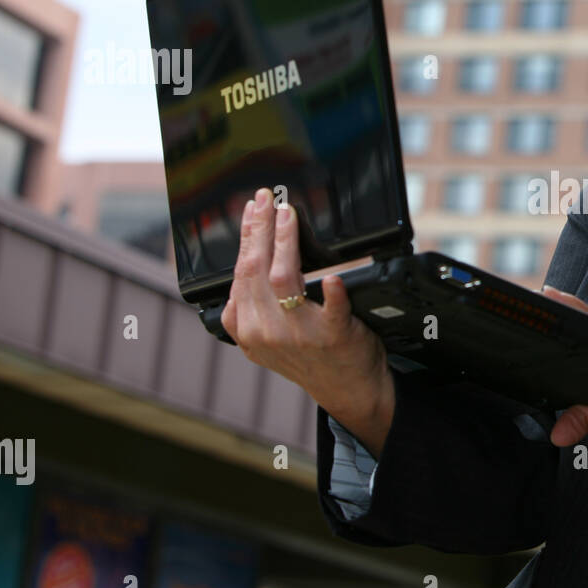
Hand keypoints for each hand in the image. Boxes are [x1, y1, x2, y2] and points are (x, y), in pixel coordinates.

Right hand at [220, 188, 392, 450]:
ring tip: (289, 216)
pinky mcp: (333, 336)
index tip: (253, 207)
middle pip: (257, 269)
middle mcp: (266, 331)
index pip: (241, 272)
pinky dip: (333, 292)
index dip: (247, 235)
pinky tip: (334, 278)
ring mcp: (299, 334)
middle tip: (266, 198)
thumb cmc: (311, 354)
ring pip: (284, 280)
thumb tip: (252, 253)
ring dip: (285, 242)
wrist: (346, 389)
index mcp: (245, 328)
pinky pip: (331, 310)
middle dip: (261, 228)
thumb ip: (254, 303)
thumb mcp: (268, 334)